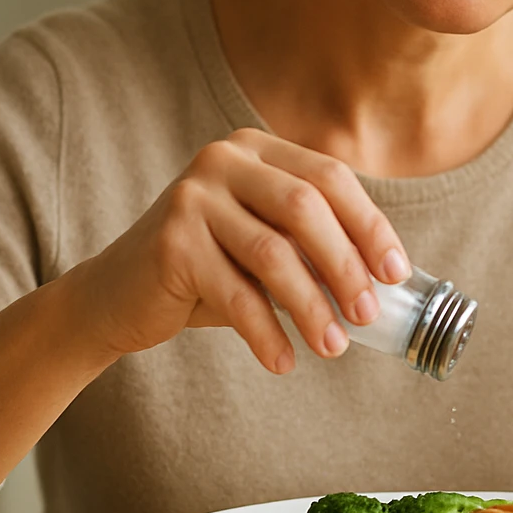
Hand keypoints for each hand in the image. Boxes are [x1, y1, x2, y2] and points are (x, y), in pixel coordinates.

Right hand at [62, 127, 411, 371]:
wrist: (117, 296)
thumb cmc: (207, 272)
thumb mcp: (264, 245)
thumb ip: (312, 246)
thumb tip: (386, 282)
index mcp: (257, 151)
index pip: (330, 177)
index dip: (369, 225)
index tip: (396, 272)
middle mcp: (224, 160)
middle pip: (305, 208)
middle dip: (345, 265)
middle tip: (368, 314)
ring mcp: (193, 196)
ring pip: (273, 253)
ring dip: (311, 306)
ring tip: (333, 346)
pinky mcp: (171, 240)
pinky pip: (234, 293)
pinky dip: (265, 332)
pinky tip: (283, 361)